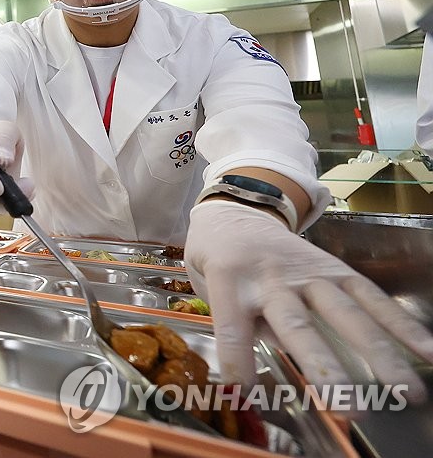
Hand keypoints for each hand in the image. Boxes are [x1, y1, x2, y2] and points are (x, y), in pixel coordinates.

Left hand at [187, 200, 432, 400]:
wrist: (237, 212)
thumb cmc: (220, 261)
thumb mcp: (210, 290)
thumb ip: (238, 328)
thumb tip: (255, 381)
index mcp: (230, 281)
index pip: (233, 328)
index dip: (239, 363)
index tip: (245, 396)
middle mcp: (271, 277)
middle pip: (298, 325)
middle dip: (325, 368)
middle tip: (350, 408)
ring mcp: (308, 272)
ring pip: (345, 314)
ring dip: (378, 355)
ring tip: (406, 391)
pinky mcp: (335, 268)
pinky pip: (371, 296)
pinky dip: (400, 324)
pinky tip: (426, 351)